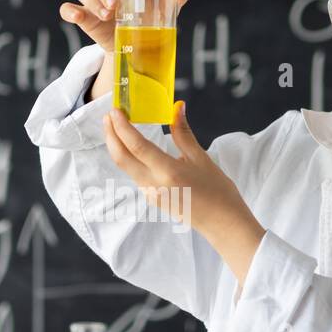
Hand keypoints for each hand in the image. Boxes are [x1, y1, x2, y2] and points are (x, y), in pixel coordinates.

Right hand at [59, 0, 195, 51]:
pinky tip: (77, 16)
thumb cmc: (148, 22)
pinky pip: (66, 8)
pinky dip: (69, 10)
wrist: (136, 49)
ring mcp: (90, 0)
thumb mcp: (162, 11)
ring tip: (107, 16)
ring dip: (90, 0)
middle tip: (114, 6)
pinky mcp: (82, 17)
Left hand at [103, 100, 265, 282]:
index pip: (137, 146)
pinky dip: (128, 158)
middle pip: (122, 158)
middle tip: (109, 115)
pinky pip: (135, 175)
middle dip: (111, 135)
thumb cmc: (218, 191)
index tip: (115, 110)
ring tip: (116, 127)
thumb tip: (177, 107)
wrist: (222, 224)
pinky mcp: (152, 198)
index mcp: (168, 172)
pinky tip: (131, 146)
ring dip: (117, 146)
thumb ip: (183, 133)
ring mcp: (150, 194)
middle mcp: (154, 185)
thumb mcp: (202, 159)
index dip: (122, 127)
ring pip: (126, 167)